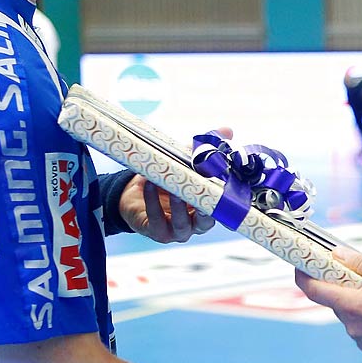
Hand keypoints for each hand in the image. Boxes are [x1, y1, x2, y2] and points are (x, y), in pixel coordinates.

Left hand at [118, 127, 228, 244]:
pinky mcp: (157, 232)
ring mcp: (177, 231)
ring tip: (173, 186)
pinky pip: (156, 219)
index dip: (222, 199)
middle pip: (206, 221)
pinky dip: (153, 201)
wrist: (134, 194)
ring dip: (177, 204)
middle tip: (201, 190)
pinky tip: (150, 184)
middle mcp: (195, 224)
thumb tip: (228, 130)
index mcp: (206, 209)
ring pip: (182, 223)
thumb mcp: (186, 162)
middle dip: (204, 207)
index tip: (223, 184)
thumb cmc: (166, 181)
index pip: (220, 208)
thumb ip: (206, 150)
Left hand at [295, 246, 361, 360]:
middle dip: (344, 289)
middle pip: (337, 303)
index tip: (300, 266)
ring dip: (359, 305)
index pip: (314, 291)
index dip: (303, 276)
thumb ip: (359, 262)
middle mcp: (353, 328)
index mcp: (353, 306)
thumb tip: (337, 254)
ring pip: (351, 317)